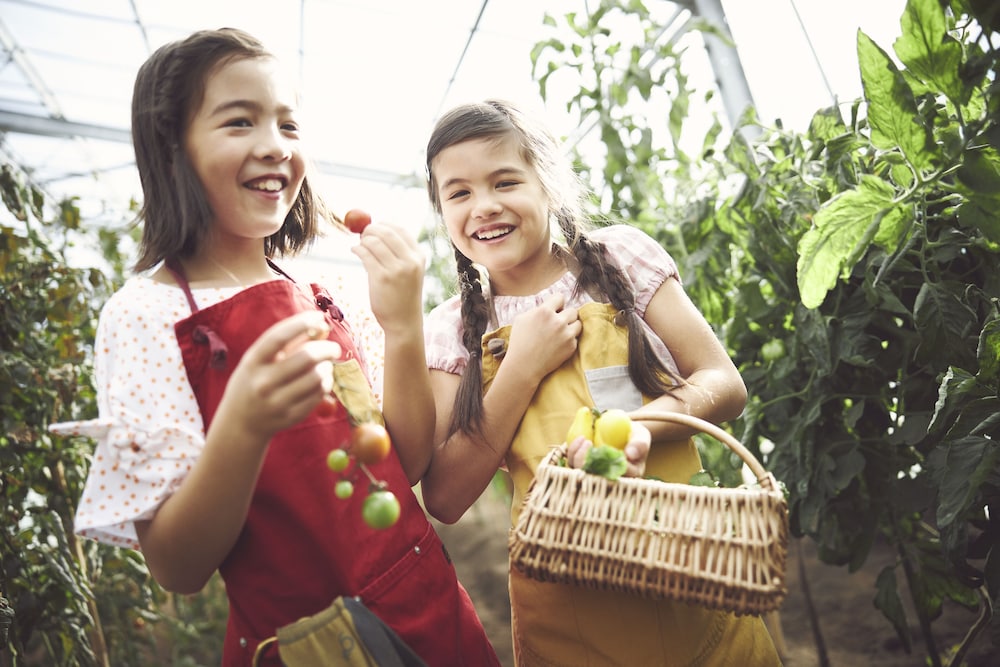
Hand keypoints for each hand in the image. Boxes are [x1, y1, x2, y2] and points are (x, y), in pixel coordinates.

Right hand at [216, 310, 343, 441]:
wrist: (241, 422)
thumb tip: (322, 326)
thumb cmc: (255, 380)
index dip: (301, 323)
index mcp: (252, 362)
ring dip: (328, 367)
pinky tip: (322, 380)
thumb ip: (290, 342)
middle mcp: (263, 383)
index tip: (318, 317)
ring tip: (326, 365)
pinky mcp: (291, 417)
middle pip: (306, 357)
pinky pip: (319, 394)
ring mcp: (277, 402)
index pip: (278, 337)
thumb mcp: (262, 359)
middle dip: (327, 348)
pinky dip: (326, 383)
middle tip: (334, 348)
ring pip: (317, 377)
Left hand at [350, 221, 424, 334]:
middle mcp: (410, 261)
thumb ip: (399, 252)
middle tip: (362, 233)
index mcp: (418, 257)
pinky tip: (355, 251)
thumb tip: (376, 229)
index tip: (374, 227)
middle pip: (386, 232)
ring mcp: (396, 269)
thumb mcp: (409, 272)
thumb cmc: (403, 296)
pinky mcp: (381, 278)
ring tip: (359, 245)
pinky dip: (357, 249)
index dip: (384, 224)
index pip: (400, 229)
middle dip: (370, 229)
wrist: (404, 323)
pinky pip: (365, 254)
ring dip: (362, 240)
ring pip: (374, 242)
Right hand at [505, 293, 581, 383]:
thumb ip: (537, 310)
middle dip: (565, 315)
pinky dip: (569, 340)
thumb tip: (548, 306)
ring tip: (561, 332)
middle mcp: (558, 321)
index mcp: (545, 311)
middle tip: (558, 323)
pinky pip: (575, 338)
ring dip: (571, 326)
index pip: (560, 298)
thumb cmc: (519, 342)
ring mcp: (566, 334)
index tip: (555, 309)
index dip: (557, 303)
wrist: (524, 366)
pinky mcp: (571, 346)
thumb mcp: (522, 319)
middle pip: (572, 310)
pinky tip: (558, 344)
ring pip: (578, 323)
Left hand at [565, 421, 649, 477]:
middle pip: (594, 479)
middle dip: (586, 462)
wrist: (622, 431)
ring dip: (577, 456)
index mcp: (629, 475)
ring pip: (580, 473)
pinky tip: (580, 438)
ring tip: (584, 439)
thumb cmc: (634, 436)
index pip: (617, 476)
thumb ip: (640, 444)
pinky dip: (573, 451)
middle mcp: (610, 478)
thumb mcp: (642, 436)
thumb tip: (630, 454)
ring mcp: (595, 472)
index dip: (610, 464)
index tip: (607, 448)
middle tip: (588, 442)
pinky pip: (573, 462)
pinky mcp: (583, 464)